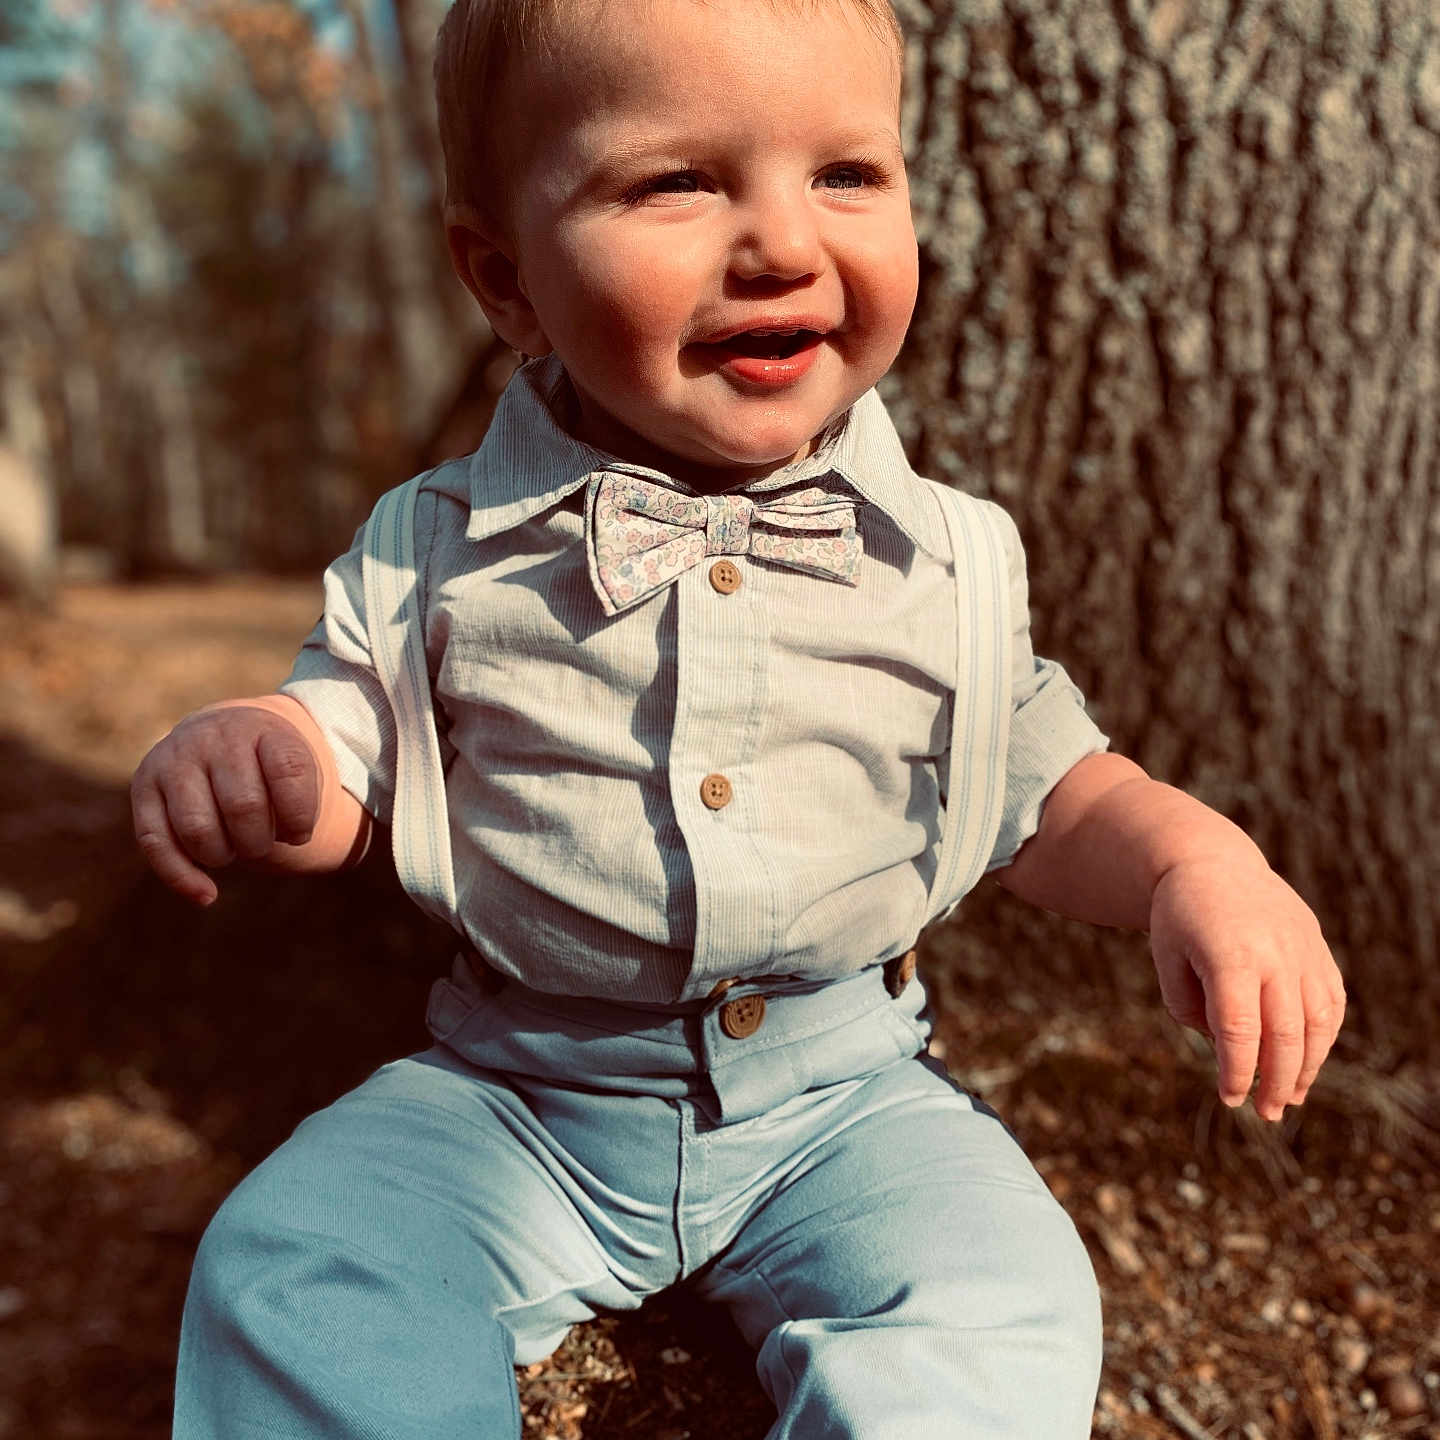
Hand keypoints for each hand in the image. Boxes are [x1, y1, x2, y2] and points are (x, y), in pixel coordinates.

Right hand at [131, 705, 320, 905]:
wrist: (219, 733)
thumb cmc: (267, 766)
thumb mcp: (296, 769)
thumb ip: (301, 801)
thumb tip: (293, 841)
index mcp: (263, 730)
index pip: (289, 771)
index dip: (300, 816)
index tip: (299, 832)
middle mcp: (215, 738)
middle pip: (244, 806)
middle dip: (259, 841)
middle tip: (261, 842)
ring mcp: (174, 759)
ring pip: (198, 828)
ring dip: (223, 855)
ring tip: (234, 847)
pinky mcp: (144, 785)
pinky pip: (155, 842)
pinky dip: (182, 877)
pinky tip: (207, 895)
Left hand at [1149, 855, 1344, 1120]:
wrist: (1211, 862)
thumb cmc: (1180, 916)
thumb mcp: (1167, 959)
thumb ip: (1190, 1009)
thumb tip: (1228, 1051)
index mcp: (1231, 954)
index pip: (1242, 1029)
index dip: (1239, 1071)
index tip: (1230, 1098)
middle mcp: (1275, 952)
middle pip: (1286, 1032)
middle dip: (1276, 1080)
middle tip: (1265, 1113)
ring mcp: (1303, 949)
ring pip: (1317, 1022)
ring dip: (1307, 1067)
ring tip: (1288, 1098)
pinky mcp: (1317, 948)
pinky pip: (1330, 1002)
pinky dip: (1322, 1037)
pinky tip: (1306, 1062)